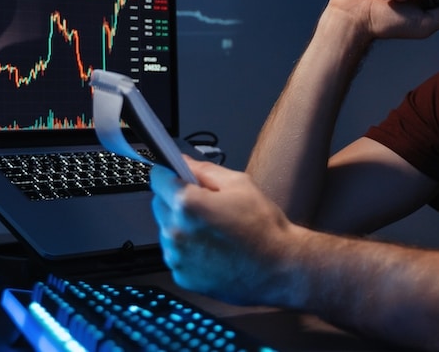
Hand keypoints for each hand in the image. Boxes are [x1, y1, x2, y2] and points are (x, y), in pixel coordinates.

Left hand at [150, 158, 305, 306]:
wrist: (280, 268)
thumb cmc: (263, 227)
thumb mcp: (239, 184)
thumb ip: (205, 170)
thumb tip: (183, 161)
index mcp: (187, 204)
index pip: (158, 178)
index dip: (169, 173)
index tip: (176, 176)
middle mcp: (176, 232)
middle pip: (158, 205)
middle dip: (175, 200)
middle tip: (204, 205)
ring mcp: (177, 258)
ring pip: (166, 231)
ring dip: (181, 226)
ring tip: (212, 231)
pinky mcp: (182, 277)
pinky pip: (176, 255)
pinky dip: (187, 250)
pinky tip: (212, 250)